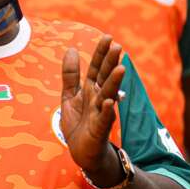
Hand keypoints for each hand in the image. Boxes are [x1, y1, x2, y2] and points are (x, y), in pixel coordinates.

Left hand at [59, 34, 127, 183]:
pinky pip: (105, 118)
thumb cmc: (78, 123)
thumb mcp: (69, 96)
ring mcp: (101, 113)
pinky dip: (108, 110)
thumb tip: (70, 49)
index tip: (108, 37)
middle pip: (105, 78)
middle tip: (118, 47)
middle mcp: (99, 98)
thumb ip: (70, 75)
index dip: (101, 53)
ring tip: (120, 69)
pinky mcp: (100, 129)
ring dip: (114, 83)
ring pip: (109, 95)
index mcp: (91, 89)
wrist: (82, 151)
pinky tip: (111, 101)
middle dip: (110, 63)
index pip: (96, 67)